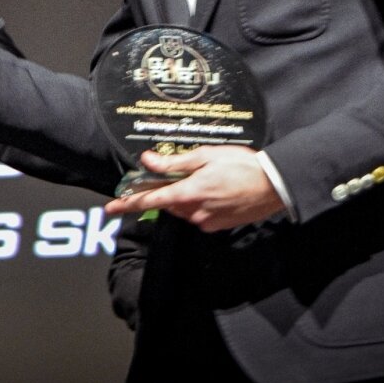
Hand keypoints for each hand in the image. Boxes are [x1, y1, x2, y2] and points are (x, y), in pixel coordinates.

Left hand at [103, 146, 285, 231]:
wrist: (273, 186)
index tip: (110, 207)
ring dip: (184, 195)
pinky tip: (214, 190)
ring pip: (182, 209)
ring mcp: (206, 222)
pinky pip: (197, 215)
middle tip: (178, 174)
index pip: (150, 200)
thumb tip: (147, 161)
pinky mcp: (216, 226)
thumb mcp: (205, 156)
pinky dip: (198, 203)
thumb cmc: (241, 165)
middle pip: (167, 203)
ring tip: (205, 178)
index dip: (128, 203)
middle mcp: (194, 212)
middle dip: (166, 190)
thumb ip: (174, 163)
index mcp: (188, 193)